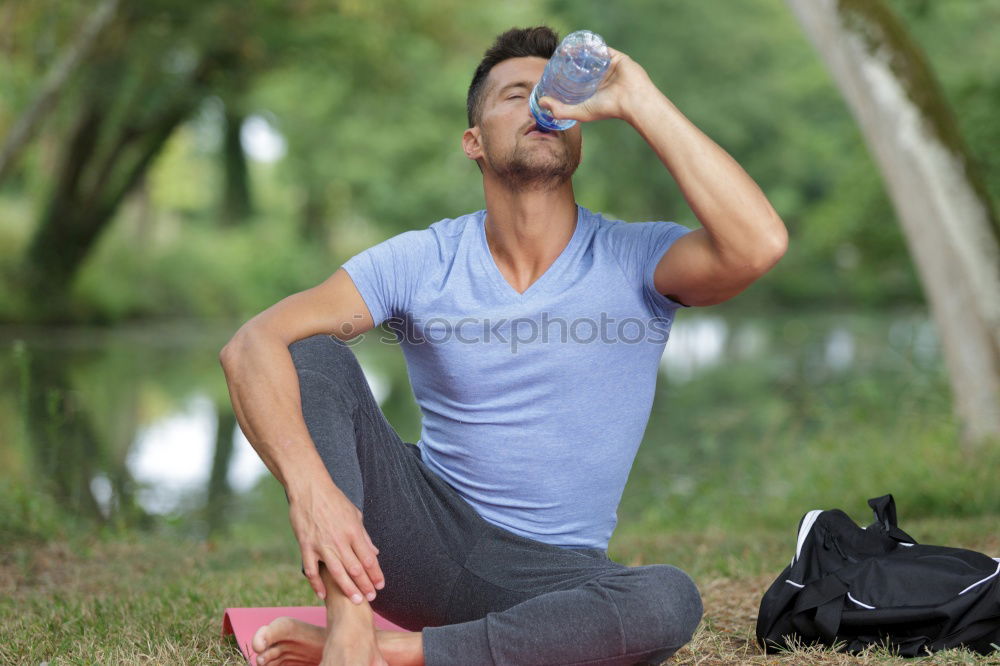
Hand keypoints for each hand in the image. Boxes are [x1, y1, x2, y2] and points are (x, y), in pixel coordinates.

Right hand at [288, 480, 384, 603]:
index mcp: (354, 531)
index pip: (369, 558)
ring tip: (356, 601)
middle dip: (365, 585)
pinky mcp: (306, 546)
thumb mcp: (354, 514)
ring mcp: (322, 545)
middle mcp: (339, 540)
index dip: (376, 574)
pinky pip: (312, 570)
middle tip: (371, 598)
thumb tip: (375, 553)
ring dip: (348, 589)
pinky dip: (317, 584)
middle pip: (356, 569)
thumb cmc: (334, 500)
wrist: (309, 488)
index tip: (381, 585)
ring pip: (337, 573)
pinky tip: (324, 595)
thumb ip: (364, 536)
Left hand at [537, 46, 657, 124]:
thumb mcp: (579, 112)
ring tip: (564, 49)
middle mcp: (601, 78)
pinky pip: (601, 48)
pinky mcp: (616, 57)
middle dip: (570, 62)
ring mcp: (609, 67)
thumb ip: (560, 110)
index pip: (576, 81)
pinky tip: (578, 43)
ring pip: (591, 56)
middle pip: (582, 66)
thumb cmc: (607, 108)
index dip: (564, 75)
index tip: (551, 71)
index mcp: (594, 91)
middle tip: (556, 58)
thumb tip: (540, 103)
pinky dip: (591, 45)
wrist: (632, 100)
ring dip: (579, 52)